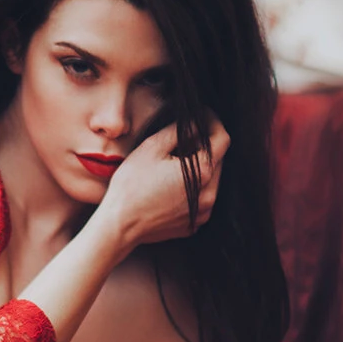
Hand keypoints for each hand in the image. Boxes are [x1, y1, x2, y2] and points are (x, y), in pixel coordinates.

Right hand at [99, 114, 228, 251]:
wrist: (120, 225)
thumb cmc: (132, 186)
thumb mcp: (153, 147)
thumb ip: (179, 131)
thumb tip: (195, 122)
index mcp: (202, 172)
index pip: (222, 139)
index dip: (213, 122)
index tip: (203, 116)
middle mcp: (209, 194)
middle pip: (219, 159)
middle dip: (207, 144)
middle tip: (186, 136)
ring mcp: (202, 212)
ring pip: (212, 180)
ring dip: (200, 166)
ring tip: (177, 161)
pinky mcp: (193, 224)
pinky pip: (201, 199)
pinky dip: (194, 187)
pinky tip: (172, 184)